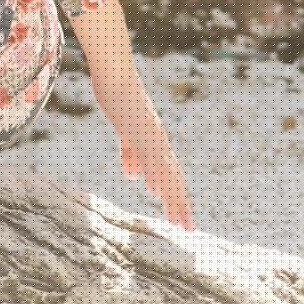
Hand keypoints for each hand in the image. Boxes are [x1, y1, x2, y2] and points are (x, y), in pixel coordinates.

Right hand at [114, 97, 193, 231]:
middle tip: (187, 228)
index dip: (177, 197)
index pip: (171, 175)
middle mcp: (159, 141)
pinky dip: (154, 174)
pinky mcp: (139, 130)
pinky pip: (149, 157)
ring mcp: (151, 136)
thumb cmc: (120, 99)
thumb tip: (134, 177)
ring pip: (165, 171)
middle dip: (180, 203)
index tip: (182, 219)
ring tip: (178, 218)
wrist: (116, 75)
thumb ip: (131, 153)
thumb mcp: (126, 132)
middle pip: (174, 177)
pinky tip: (156, 190)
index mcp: (157, 143)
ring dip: (172, 195)